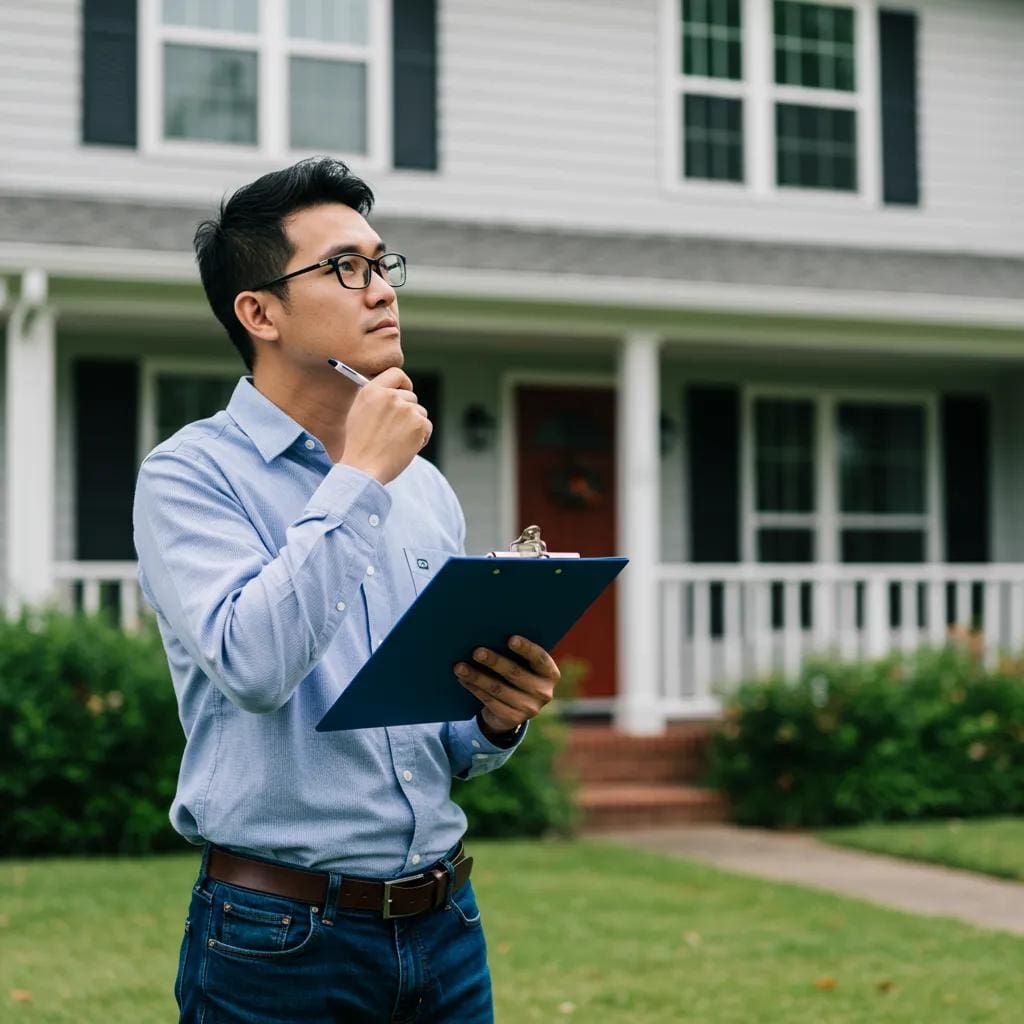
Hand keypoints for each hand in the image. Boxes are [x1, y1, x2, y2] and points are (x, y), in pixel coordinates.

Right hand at [339, 367, 432, 483]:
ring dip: (414, 426)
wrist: (362, 468)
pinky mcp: (419, 424)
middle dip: (407, 412)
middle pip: (411, 397)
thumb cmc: (359, 446)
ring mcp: (406, 410)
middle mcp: (390, 396)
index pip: (396, 373)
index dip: (404, 383)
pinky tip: (405, 448)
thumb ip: (376, 398)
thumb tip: (395, 394)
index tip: (405, 391)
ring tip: (397, 442)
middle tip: (395, 431)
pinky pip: (427, 427)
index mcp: (372, 391)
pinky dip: (420, 438)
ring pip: (420, 413)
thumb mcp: (359, 412)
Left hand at [454, 635, 560, 733]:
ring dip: (477, 677)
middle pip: (515, 673)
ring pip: (499, 689)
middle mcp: (544, 692)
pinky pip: (491, 702)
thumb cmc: (517, 674)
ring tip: (460, 667)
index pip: (540, 658)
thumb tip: (489, 635)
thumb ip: (516, 654)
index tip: (510, 639)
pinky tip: (463, 680)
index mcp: (550, 673)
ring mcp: (530, 708)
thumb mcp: (523, 665)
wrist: (514, 709)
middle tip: (476, 652)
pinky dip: (475, 689)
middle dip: (494, 661)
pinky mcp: (514, 719)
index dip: (526, 648)